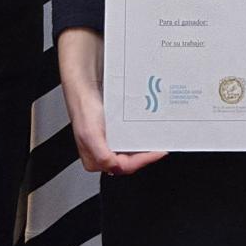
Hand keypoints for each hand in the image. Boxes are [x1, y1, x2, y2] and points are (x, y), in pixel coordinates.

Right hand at [57, 29, 166, 176]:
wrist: (85, 78)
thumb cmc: (83, 103)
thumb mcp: (90, 132)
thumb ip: (100, 153)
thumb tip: (113, 167)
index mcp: (95, 157)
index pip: (125, 167)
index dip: (143, 161)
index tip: (159, 151)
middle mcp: (104, 149)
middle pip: (132, 158)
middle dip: (148, 151)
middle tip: (161, 142)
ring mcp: (111, 137)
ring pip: (134, 146)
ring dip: (147, 140)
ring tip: (159, 134)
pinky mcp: (116, 125)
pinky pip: (134, 132)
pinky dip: (143, 129)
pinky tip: (151, 124)